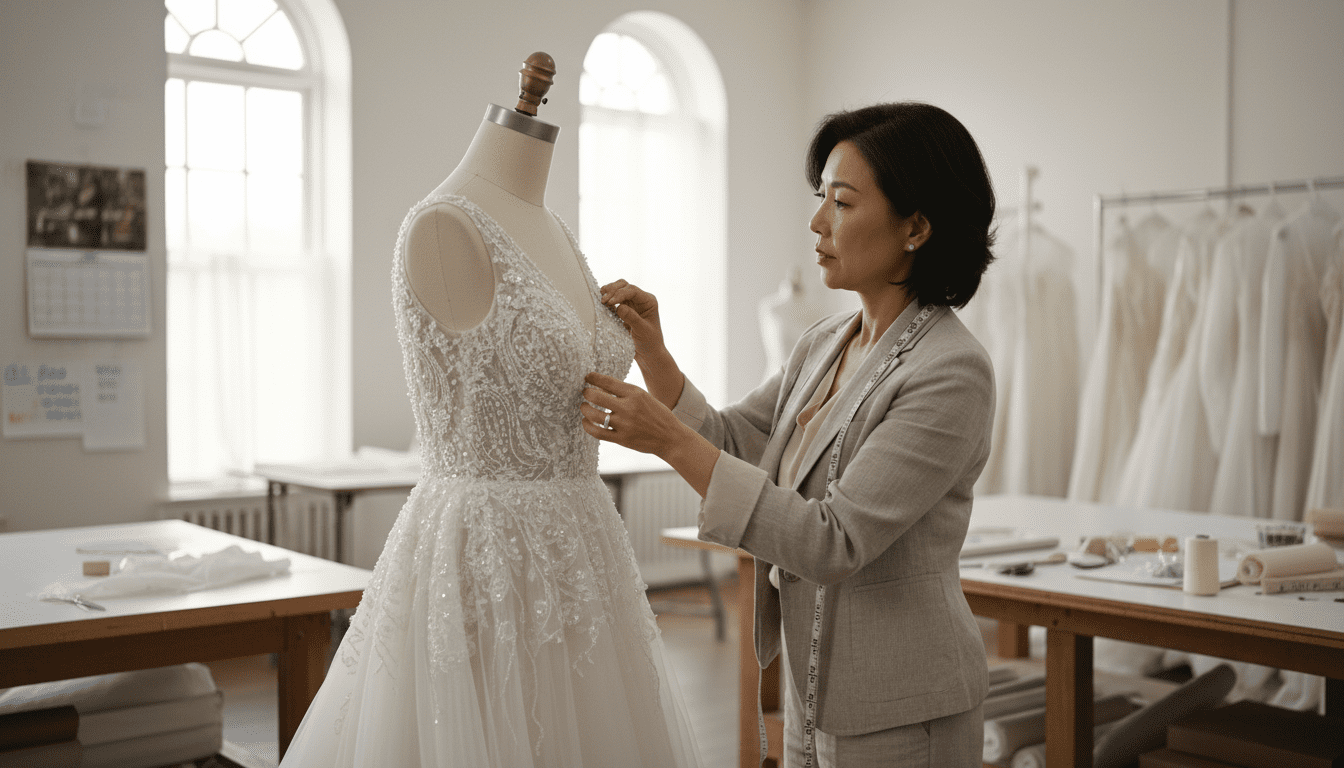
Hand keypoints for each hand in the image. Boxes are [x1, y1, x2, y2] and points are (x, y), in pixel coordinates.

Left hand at [580, 371, 720, 497]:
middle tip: (584, 392)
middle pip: (596, 396)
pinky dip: (587, 426)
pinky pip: (597, 432)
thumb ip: (625, 392)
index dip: (592, 378)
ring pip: (593, 414)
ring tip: (584, 406)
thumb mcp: (644, 397)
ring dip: (584, 408)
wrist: (670, 437)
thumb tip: (601, 387)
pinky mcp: (621, 439)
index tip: (587, 377)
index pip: (607, 381)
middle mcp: (628, 407)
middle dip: (586, 392)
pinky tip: (586, 422)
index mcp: (635, 393)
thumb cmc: (657, 415)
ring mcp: (624, 424)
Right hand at [599, 280, 684, 408]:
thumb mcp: (642, 331)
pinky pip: (614, 301)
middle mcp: (641, 300)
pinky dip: (607, 301)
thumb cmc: (649, 343)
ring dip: (609, 293)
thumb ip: (632, 318)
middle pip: (624, 286)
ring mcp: (632, 304)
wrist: (649, 354)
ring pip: (618, 291)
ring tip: (600, 299)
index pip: (632, 291)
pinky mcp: (624, 311)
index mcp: (648, 301)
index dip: (619, 294)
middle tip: (603, 300)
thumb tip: (619, 307)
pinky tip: (601, 304)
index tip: (609, 302)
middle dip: (613, 290)